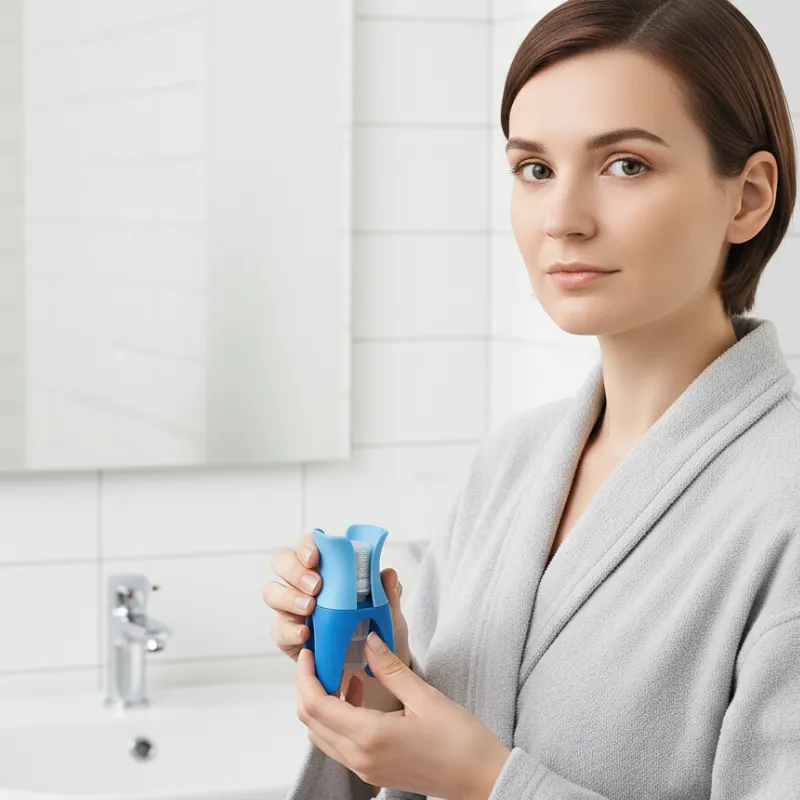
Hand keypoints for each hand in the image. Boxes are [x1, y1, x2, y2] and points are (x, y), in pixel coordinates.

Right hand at [265, 533, 410, 701]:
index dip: (307, 547)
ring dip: (288, 597)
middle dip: (295, 571)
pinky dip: (290, 630)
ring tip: (310, 608)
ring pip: (273, 592)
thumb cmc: (375, 630)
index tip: (315, 558)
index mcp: (326, 568)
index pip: (308, 545)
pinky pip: (279, 629)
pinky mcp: (287, 635)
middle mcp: (303, 583)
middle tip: (316, 586)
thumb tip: (389, 574)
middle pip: (282, 563)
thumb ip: (387, 593)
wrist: (372, 668)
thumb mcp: (387, 613)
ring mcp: (292, 608)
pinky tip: (304, 633)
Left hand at [296, 630, 510, 798]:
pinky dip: (337, 718)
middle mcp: (360, 758)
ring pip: (322, 734)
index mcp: (370, 736)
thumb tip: (368, 640)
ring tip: (344, 673)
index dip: (306, 676)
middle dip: (309, 687)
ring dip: (322, 703)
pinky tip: (360, 695)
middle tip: (321, 659)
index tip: (310, 653)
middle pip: (311, 721)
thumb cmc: (461, 742)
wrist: (481, 779)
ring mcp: (365, 768)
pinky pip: (339, 744)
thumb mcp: (425, 696)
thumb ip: (390, 668)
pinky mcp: (372, 771)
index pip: (316, 705)